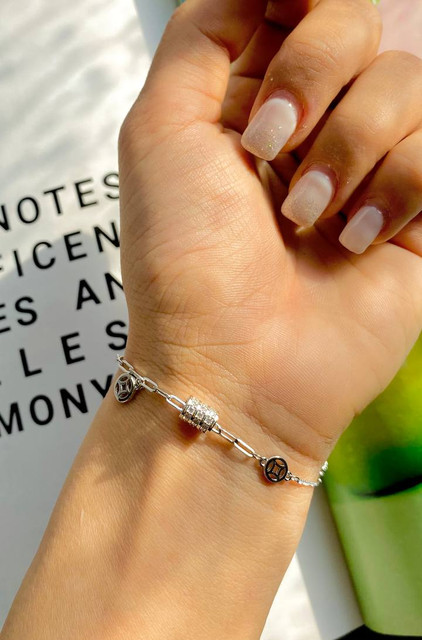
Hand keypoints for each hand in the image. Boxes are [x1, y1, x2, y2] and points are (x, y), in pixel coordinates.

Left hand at [118, 0, 421, 475]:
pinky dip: (398, 190)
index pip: (302, 7)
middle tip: (270, 151)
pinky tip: (357, 243)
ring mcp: (369, 169)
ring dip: (351, 148)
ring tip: (308, 221)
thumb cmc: (186, 264)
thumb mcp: (161, 130)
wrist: (233, 369)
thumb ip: (205, 32)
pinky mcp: (416, 214)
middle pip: (361, 24)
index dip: (304, 9)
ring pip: (407, 83)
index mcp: (253, 99)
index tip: (288, 33)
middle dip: (314, 74)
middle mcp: (315, 126)